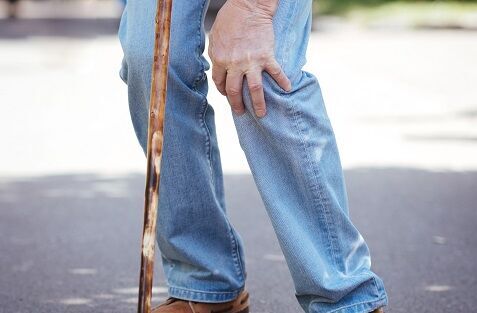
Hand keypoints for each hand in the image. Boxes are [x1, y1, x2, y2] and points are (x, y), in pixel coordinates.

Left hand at [208, 0, 291, 117]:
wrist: (248, 6)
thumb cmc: (230, 19)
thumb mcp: (215, 37)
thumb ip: (216, 55)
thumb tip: (217, 68)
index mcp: (219, 59)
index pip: (219, 82)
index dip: (222, 90)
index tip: (227, 94)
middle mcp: (234, 64)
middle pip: (234, 91)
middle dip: (237, 105)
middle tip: (240, 112)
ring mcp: (251, 62)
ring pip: (255, 89)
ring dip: (259, 104)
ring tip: (262, 114)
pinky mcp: (267, 56)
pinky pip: (276, 73)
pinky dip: (283, 82)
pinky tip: (288, 89)